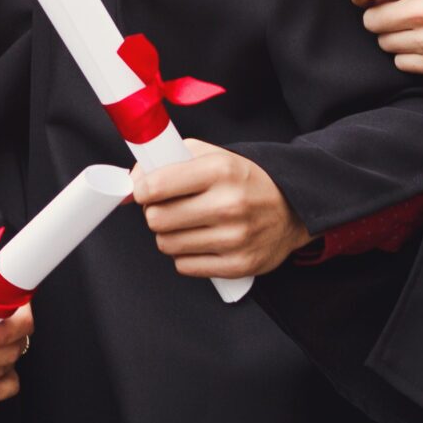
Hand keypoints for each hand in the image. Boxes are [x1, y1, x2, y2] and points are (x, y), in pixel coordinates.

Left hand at [131, 141, 309, 278]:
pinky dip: (185, 255)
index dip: (142, 190)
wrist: (292, 209)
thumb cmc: (244, 181)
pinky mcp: (238, 265)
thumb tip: (131, 184)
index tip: (145, 191)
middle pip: (157, 219)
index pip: (156, 186)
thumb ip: (169, 160)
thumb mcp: (213, 155)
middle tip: (167, 209)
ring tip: (185, 225)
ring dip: (168, 235)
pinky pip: (185, 266)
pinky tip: (199, 242)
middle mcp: (228, 204)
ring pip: (167, 244)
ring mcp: (235, 238)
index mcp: (219, 171)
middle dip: (155, 213)